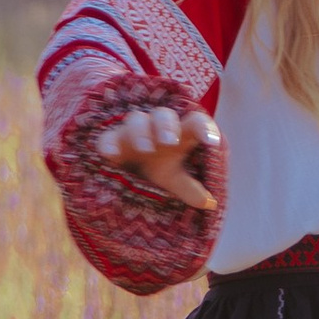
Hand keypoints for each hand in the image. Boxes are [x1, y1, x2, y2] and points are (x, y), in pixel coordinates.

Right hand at [98, 102, 221, 210]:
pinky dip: (109, 144)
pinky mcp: (110, 141)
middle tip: (170, 141)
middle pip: (163, 115)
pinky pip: (107, 137)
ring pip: (135, 120)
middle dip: (166, 125)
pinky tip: (112, 154)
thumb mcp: (172, 178)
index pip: (194, 122)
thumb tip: (210, 204)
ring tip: (146, 149)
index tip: (212, 142)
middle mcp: (155, 127)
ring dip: (141, 132)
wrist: (126, 165)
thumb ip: (189, 188)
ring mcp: (131, 131)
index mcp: (178, 133)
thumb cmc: (156, 166)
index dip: (204, 128)